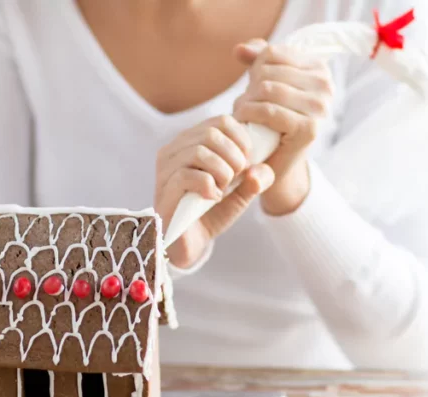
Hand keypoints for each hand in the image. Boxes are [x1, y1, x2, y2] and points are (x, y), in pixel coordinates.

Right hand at [155, 115, 275, 267]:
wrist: (191, 244)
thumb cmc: (211, 213)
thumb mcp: (241, 194)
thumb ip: (256, 179)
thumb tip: (263, 167)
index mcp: (192, 142)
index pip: (220, 121)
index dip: (242, 139)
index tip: (248, 162)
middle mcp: (175, 150)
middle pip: (211, 133)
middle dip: (234, 157)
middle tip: (237, 178)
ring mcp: (165, 169)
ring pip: (198, 151)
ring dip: (222, 171)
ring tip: (224, 188)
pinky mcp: (163, 189)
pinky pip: (186, 175)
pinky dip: (208, 185)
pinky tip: (213, 197)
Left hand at [233, 40, 333, 214]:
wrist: (277, 161)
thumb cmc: (270, 118)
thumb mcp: (265, 82)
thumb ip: (256, 60)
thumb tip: (239, 50)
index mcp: (319, 68)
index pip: (273, 52)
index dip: (254, 68)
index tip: (252, 85)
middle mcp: (325, 85)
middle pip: (268, 71)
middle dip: (249, 88)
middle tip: (244, 104)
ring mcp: (320, 107)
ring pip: (267, 89)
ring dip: (246, 101)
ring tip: (242, 112)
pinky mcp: (308, 128)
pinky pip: (268, 111)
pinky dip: (249, 114)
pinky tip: (242, 120)